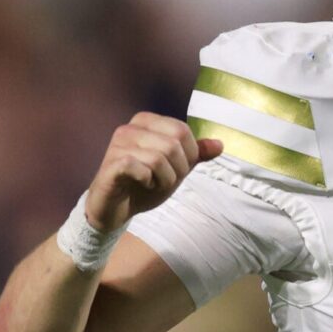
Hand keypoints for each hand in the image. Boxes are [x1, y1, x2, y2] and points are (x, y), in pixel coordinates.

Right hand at [86, 113, 224, 231]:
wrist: (115, 209)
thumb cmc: (144, 185)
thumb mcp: (176, 169)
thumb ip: (196, 155)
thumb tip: (220, 145)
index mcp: (146, 122)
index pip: (183, 131)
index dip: (187, 156)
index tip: (174, 169)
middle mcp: (130, 128)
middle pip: (173, 144)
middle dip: (176, 170)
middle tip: (162, 179)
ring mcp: (118, 144)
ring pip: (160, 158)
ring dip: (163, 179)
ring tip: (151, 183)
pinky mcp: (112, 163)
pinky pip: (143, 169)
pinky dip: (149, 182)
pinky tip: (140, 185)